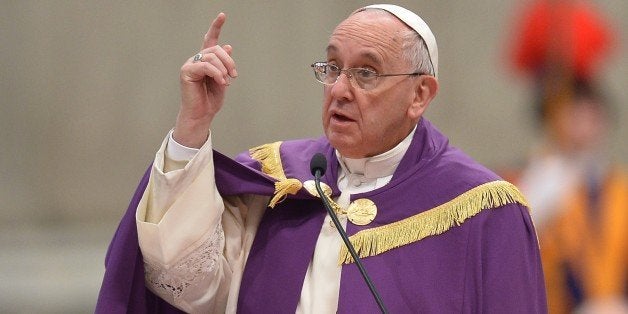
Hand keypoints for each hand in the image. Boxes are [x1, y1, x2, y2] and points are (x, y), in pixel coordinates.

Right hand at [173, 12, 237, 147]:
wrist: (202, 114)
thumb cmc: (211, 100)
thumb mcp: (223, 79)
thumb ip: (224, 64)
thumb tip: (228, 46)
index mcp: (206, 60)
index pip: (210, 39)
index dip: (216, 26)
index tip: (222, 15)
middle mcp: (197, 59)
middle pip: (216, 49)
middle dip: (229, 61)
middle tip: (234, 75)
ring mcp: (190, 64)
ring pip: (212, 56)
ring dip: (224, 69)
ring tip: (226, 81)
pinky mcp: (186, 71)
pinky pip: (206, 66)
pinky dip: (217, 73)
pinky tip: (222, 82)